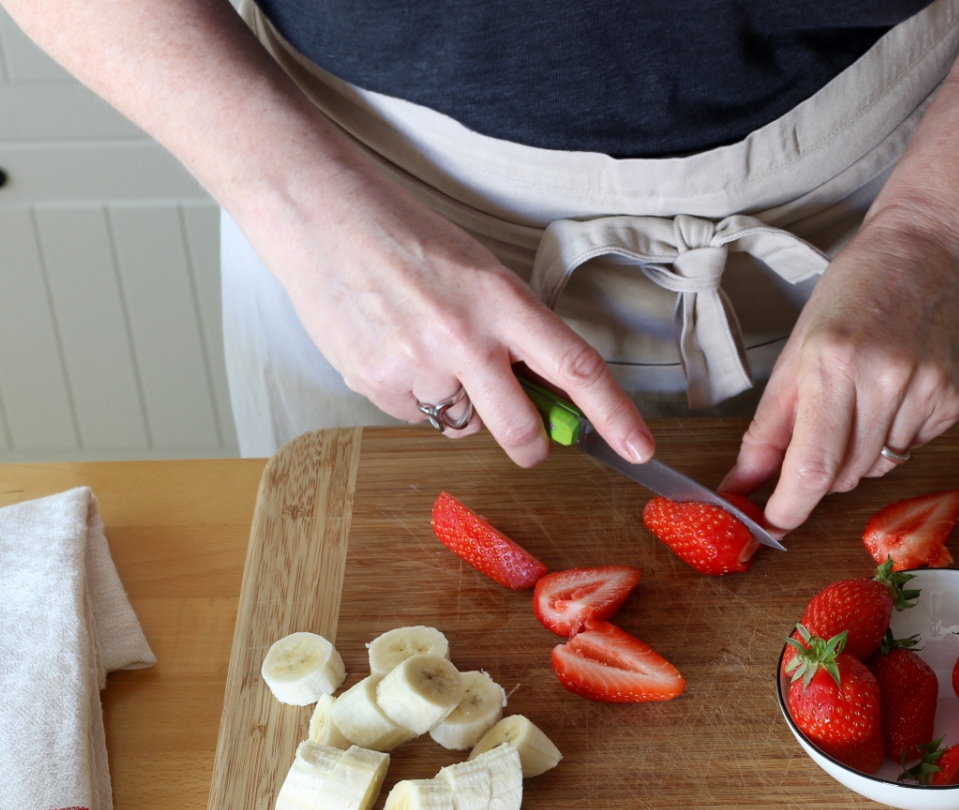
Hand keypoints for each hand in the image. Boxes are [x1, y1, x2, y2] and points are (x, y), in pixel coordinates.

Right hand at [240, 166, 654, 467]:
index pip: (576, 368)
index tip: (640, 448)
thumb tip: (546, 394)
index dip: (615, 416)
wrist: (318, 213)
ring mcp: (416, 366)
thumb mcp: (478, 272)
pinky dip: (413, 396)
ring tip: (427, 349)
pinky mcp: (374, 385)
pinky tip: (393, 349)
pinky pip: (415, 417)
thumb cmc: (405, 236)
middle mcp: (464, 338)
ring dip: (461, 405)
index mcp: (502, 301)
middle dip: (533, 445)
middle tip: (531, 438)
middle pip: (522, 431)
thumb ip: (514, 334)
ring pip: (464, 425)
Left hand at [719, 207, 958, 531]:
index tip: (771, 524)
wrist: (935, 245)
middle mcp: (884, 380)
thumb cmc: (858, 286)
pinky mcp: (956, 400)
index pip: (810, 468)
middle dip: (819, 473)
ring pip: (877, 468)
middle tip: (819, 429)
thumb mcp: (798, 349)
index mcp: (832, 363)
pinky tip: (897, 389)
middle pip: (842, 475)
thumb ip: (769, 426)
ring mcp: (927, 392)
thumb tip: (742, 484)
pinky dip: (894, 435)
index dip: (787, 508)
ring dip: (858, 453)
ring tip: (864, 394)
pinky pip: (912, 449)